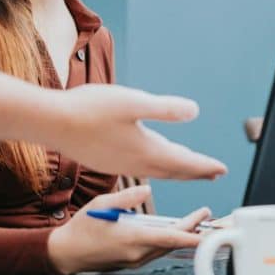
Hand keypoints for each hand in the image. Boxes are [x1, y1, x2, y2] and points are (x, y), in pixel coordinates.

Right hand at [48, 185, 210, 274]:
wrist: (66, 254)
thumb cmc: (81, 228)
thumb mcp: (101, 205)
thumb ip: (126, 198)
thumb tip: (147, 191)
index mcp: (131, 238)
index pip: (168, 238)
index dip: (190, 235)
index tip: (206, 232)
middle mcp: (136, 253)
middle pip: (171, 243)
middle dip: (191, 230)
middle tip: (205, 214)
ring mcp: (134, 261)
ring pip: (165, 249)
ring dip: (181, 236)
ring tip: (195, 221)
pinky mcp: (131, 263)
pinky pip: (156, 252)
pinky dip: (168, 242)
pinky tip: (173, 231)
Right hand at [59, 84, 227, 179]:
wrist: (52, 122)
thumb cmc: (90, 109)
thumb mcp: (133, 101)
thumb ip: (165, 108)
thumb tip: (194, 111)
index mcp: (147, 150)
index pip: (185, 163)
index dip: (205, 166)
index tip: (222, 170)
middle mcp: (136, 162)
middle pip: (174, 171)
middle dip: (196, 171)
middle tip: (214, 173)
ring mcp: (121, 164)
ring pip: (158, 171)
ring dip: (177, 170)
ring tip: (189, 167)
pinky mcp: (108, 160)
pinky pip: (141, 169)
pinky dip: (157, 167)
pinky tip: (152, 159)